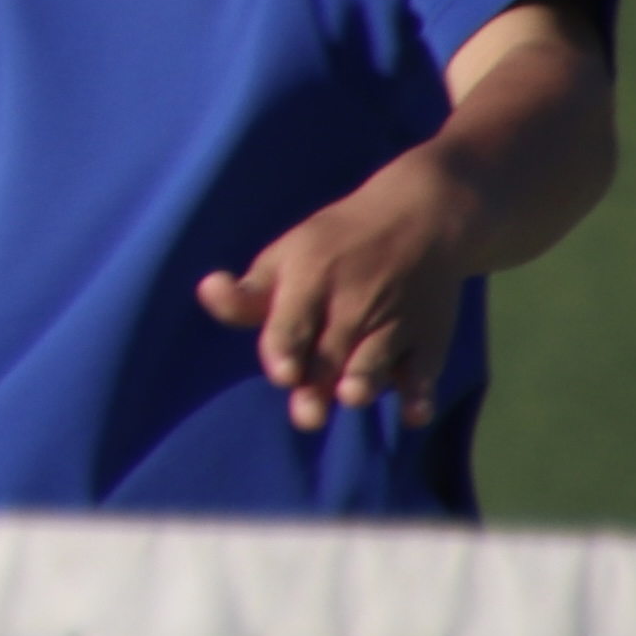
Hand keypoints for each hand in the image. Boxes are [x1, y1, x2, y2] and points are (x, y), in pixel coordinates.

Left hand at [198, 158, 466, 431]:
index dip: (286, 348)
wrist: (420, 219)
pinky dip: (421, 392)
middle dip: (318, 385)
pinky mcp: (428, 339)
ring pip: (375, 361)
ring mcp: (394, 323)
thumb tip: (206, 289)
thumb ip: (248, 292)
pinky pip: (425, 370)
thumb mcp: (286, 255)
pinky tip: (414, 413)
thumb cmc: (334, 246)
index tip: (283, 373)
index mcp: (311, 281)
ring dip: (365, 380)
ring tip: (351, 396)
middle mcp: (353, 305)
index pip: (293, 322)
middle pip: (330, 354)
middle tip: (307, 416)